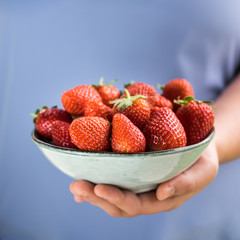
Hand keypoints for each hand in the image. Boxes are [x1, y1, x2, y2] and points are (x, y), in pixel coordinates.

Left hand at [69, 141, 218, 216]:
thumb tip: (162, 194)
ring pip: (112, 197)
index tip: (98, 187)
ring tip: (75, 184)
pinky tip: (82, 181)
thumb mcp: (202, 171)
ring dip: (92, 192)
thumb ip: (185, 184)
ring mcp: (139, 188)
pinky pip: (113, 184)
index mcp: (162, 199)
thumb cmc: (201, 159)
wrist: (199, 149)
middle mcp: (147, 197)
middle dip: (96, 197)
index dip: (116, 198)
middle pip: (118, 204)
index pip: (135, 205)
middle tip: (77, 186)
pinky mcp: (134, 177)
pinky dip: (96, 186)